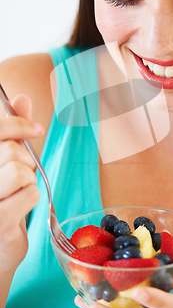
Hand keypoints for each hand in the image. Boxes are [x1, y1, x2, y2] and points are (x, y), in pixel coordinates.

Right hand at [0, 94, 42, 272]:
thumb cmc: (1, 200)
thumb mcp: (4, 162)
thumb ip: (11, 132)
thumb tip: (21, 98)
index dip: (18, 123)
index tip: (35, 129)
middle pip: (11, 151)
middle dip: (25, 161)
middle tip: (19, 176)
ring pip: (21, 171)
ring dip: (28, 180)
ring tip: (17, 192)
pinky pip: (30, 193)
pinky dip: (32, 198)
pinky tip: (19, 208)